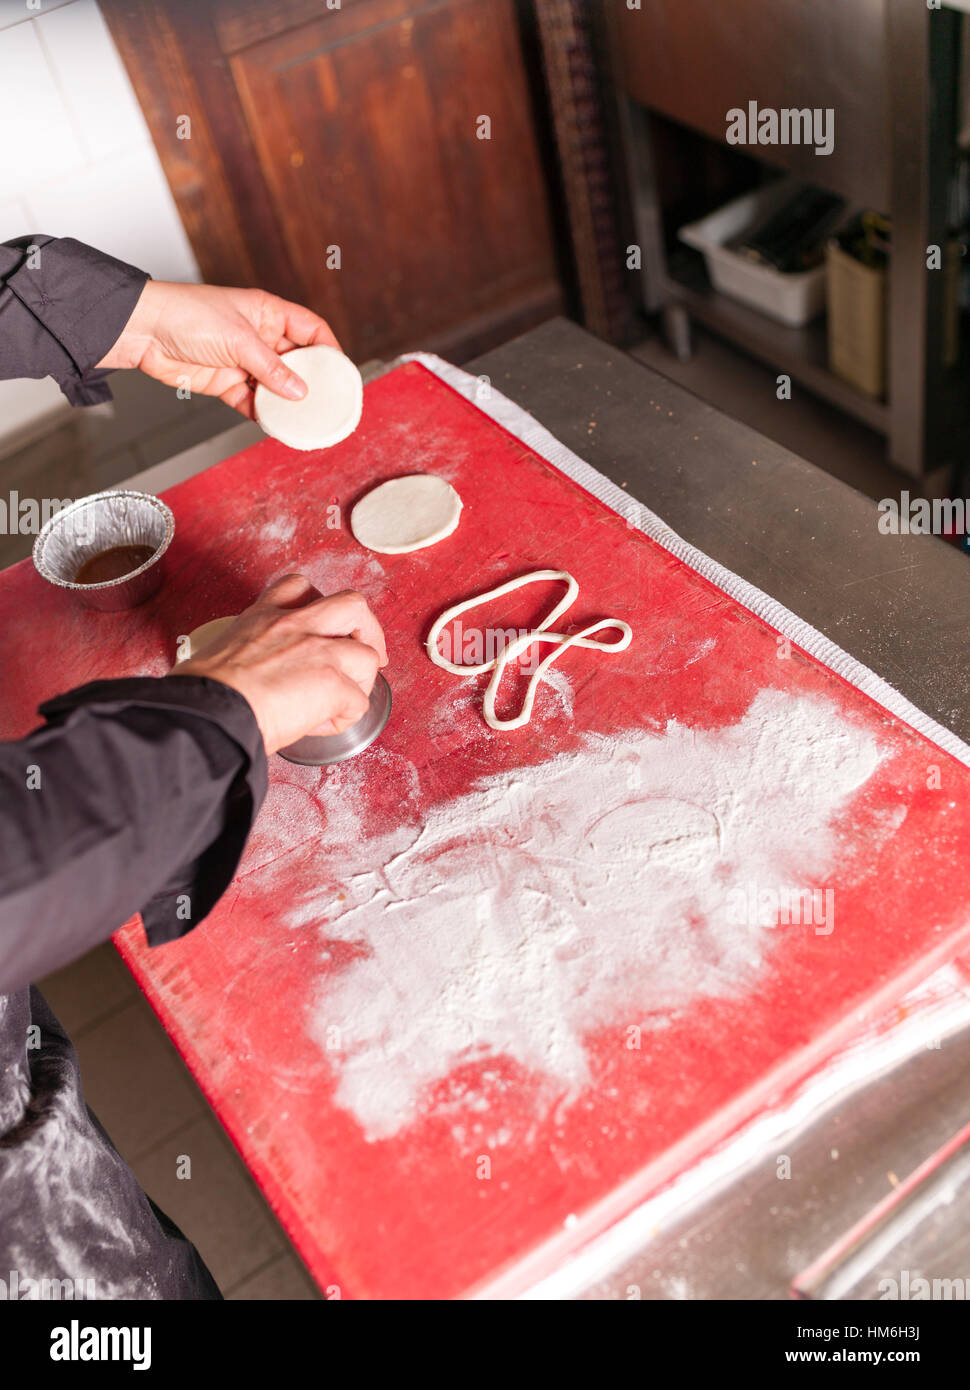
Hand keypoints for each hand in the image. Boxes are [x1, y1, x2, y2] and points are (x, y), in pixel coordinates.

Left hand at [98, 281, 340, 417]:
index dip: (329, 348)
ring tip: (303, 419)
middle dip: (311, 382)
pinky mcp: (226, 383)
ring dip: (287, 403)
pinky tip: (275, 424)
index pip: (311, 329)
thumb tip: (299, 390)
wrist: (143, 331)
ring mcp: (243, 361)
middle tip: (326, 402)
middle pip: (297, 362)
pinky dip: (263, 414)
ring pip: (276, 387)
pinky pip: (253, 402)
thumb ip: (271, 367)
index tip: (340, 371)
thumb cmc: (186, 314)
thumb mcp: (238, 338)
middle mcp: (260, 337)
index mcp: (268, 313)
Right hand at [174, 575, 387, 754]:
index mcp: (265, 617)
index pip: (300, 587)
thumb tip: (250, 679)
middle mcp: (296, 627)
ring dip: (361, 681)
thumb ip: (248, 651)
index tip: (321, 625)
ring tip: (342, 700)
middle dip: (368, 630)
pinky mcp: (332, 684)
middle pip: (353, 605)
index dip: (320, 604)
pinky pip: (358, 703)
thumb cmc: (203, 693)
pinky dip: (345, 718)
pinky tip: (321, 725)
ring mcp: (319, 652)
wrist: (208, 712)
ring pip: (368, 655)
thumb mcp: (221, 650)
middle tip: (364, 652)